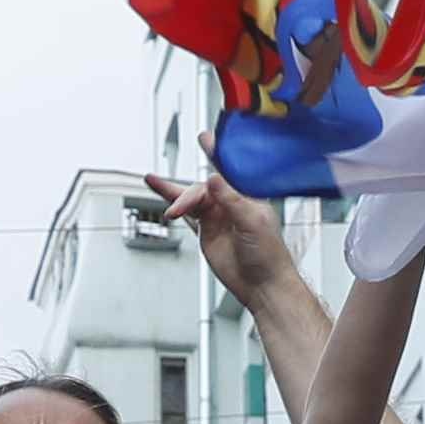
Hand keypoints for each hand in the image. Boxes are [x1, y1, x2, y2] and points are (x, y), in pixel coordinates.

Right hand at [132, 167, 282, 291]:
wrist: (262, 285)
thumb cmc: (269, 255)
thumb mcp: (252, 222)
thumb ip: (231, 200)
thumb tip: (213, 179)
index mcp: (247, 195)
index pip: (228, 168)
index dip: (215, 152)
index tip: (204, 138)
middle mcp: (230, 203)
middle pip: (201, 187)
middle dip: (186, 193)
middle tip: (177, 203)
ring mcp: (217, 217)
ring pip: (191, 198)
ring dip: (174, 193)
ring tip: (154, 183)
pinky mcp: (207, 231)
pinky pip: (187, 214)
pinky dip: (175, 205)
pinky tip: (164, 198)